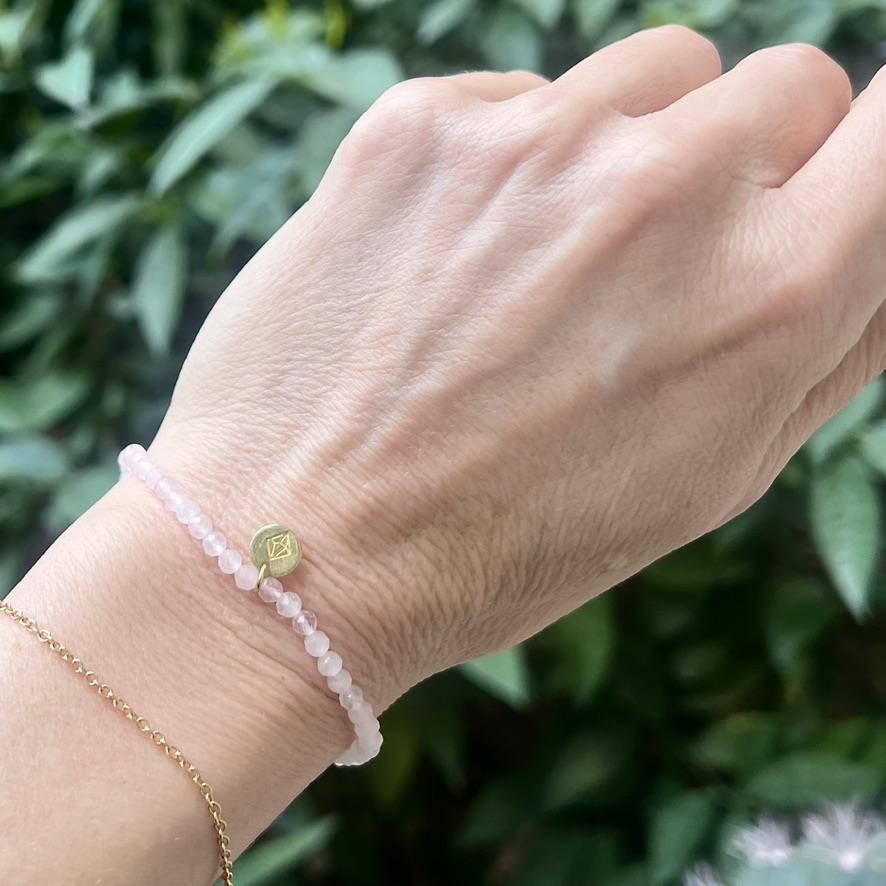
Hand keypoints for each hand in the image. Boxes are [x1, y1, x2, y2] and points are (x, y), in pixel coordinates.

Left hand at [153, 25, 885, 708]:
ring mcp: (536, 141)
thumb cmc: (515, 539)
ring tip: (555, 268)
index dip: (868, 156)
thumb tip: (869, 242)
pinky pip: (526, 97)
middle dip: (750, 165)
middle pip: (785, 86)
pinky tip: (462, 262)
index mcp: (770, 295)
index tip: (828, 184)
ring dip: (637, 150)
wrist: (306, 545)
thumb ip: (828, 343)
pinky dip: (518, 161)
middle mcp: (668, 191)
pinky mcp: (423, 126)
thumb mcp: (712, 476)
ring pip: (658, 74)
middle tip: (665, 265)